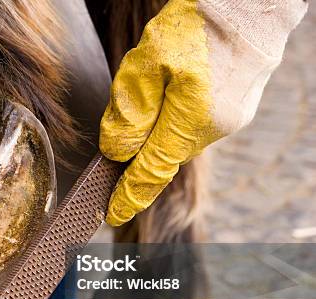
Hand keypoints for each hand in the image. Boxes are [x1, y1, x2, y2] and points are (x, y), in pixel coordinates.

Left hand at [99, 0, 306, 225]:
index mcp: (191, 122)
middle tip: (118, 139)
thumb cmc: (198, 25)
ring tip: (156, 86)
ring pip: (177, 138)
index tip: (112, 214)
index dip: (128, 196)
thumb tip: (117, 151)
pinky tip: (174, 88)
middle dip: (138, 151)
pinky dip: (174, 117)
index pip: (151, 172)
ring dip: (157, 126)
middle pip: (162, 155)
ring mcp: (229, 120)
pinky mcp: (235, 108)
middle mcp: (214, 129)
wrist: (251, 3)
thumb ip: (130, 112)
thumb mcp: (148, 63)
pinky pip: (193, 124)